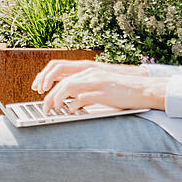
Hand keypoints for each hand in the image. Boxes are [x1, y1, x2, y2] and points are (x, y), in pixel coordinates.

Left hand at [39, 64, 166, 114]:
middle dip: (49, 95)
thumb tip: (70, 102)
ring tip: (55, 110)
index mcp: (87, 70)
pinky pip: (82, 98)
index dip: (46, 78)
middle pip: (62, 81)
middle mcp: (90, 73)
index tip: (39, 90)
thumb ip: (84, 90)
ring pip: (68, 87)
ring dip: (58, 99)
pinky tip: (72, 112)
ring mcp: (97, 82)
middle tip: (45, 108)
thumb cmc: (121, 90)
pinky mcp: (104, 92)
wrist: (143, 88)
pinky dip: (74, 106)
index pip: (59, 69)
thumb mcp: (99, 86)